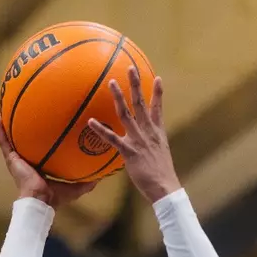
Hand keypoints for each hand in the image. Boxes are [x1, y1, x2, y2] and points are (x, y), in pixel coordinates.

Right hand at [0, 116, 99, 208]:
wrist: (40, 201)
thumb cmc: (55, 197)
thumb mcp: (75, 188)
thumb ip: (87, 182)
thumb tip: (101, 176)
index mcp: (39, 166)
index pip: (40, 149)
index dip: (41, 138)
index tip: (45, 124)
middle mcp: (27, 161)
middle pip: (24, 141)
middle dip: (23, 128)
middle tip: (25, 111)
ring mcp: (17, 159)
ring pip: (9, 138)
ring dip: (6, 124)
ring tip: (4, 107)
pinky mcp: (11, 159)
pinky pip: (3, 141)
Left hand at [87, 69, 180, 203]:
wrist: (165, 188)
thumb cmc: (160, 175)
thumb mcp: (159, 156)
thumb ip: (150, 146)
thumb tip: (143, 147)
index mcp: (157, 133)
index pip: (158, 109)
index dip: (158, 93)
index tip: (157, 77)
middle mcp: (149, 132)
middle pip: (141, 104)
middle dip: (136, 85)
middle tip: (130, 68)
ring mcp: (139, 140)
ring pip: (127, 114)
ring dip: (118, 97)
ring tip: (110, 82)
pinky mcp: (130, 152)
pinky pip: (113, 139)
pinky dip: (101, 130)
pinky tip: (91, 121)